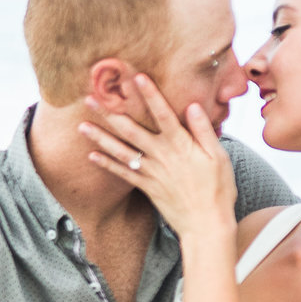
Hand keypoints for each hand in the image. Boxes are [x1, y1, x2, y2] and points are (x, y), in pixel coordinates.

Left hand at [79, 74, 236, 241]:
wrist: (206, 224)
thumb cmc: (218, 189)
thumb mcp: (218, 157)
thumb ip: (203, 131)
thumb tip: (193, 105)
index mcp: (181, 145)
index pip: (163, 114)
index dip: (150, 94)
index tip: (136, 76)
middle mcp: (162, 156)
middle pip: (132, 130)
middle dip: (110, 113)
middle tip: (90, 98)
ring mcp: (151, 172)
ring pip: (121, 151)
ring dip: (100, 137)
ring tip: (81, 125)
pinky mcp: (146, 187)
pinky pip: (122, 174)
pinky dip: (106, 165)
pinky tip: (91, 155)